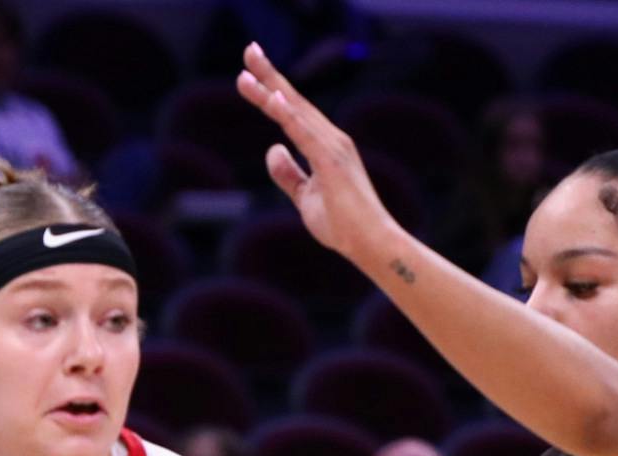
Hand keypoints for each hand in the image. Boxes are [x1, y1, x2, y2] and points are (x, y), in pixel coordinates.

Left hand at [235, 42, 397, 268]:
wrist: (370, 243)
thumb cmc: (343, 224)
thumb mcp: (305, 197)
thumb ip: (289, 174)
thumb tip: (272, 149)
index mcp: (324, 145)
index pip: (292, 113)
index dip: (271, 91)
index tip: (249, 74)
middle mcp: (331, 138)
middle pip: (293, 102)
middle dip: (269, 76)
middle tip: (248, 51)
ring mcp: (333, 147)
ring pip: (296, 112)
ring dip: (271, 90)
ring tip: (247, 71)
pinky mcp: (332, 162)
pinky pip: (305, 134)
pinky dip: (289, 115)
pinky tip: (273, 99)